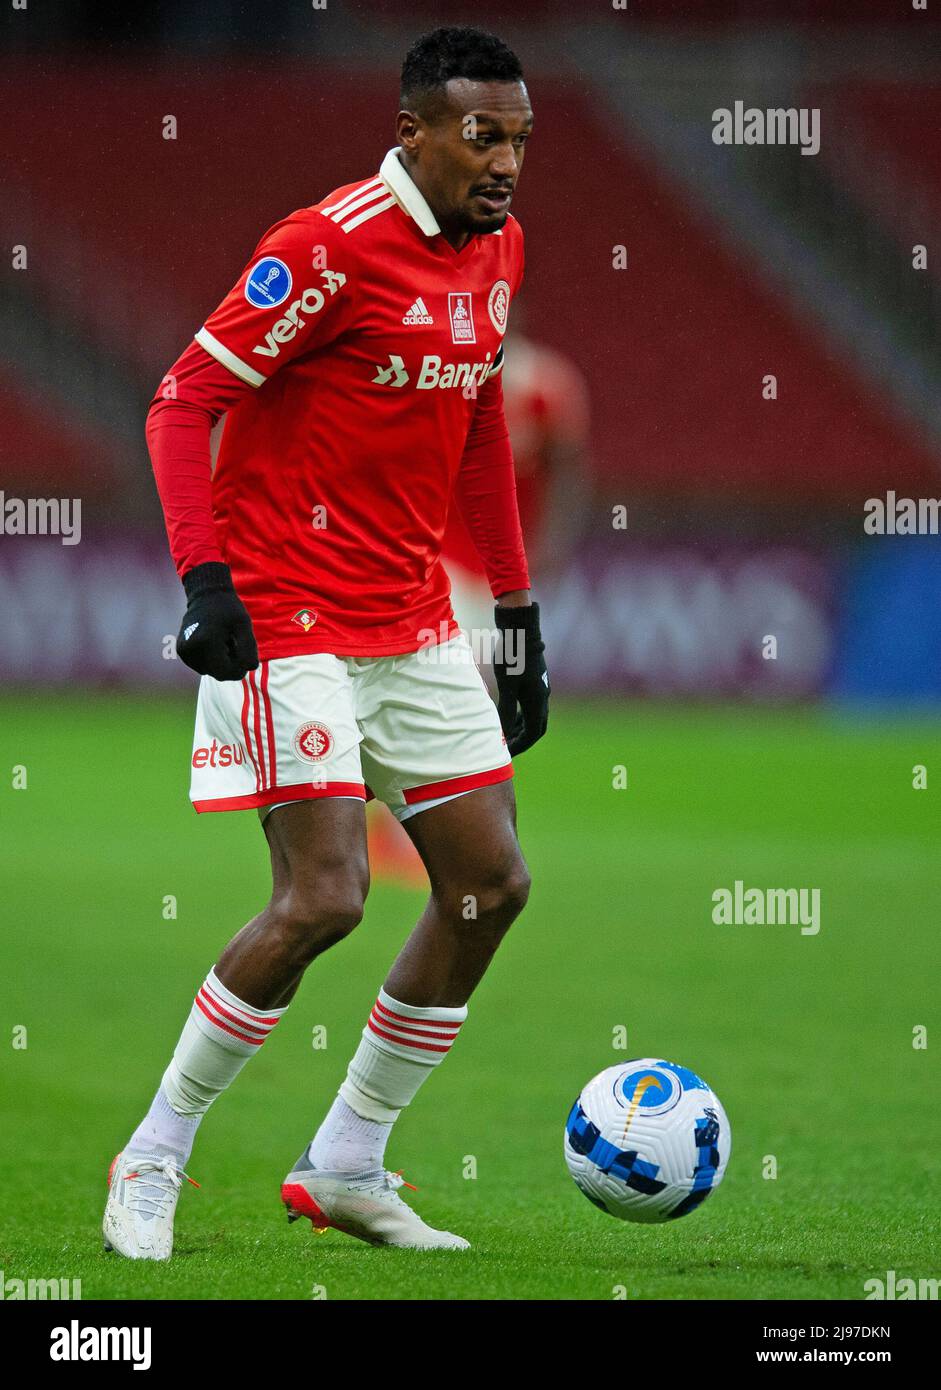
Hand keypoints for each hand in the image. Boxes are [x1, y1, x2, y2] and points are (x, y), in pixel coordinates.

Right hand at [177, 562, 258, 680]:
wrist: (206, 594)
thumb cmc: (228, 608)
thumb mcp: (244, 624)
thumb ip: (249, 647)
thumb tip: (250, 668)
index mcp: (205, 642)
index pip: (225, 672)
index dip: (239, 668)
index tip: (244, 652)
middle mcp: (190, 649)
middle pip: (218, 674)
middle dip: (231, 664)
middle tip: (234, 643)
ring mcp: (184, 652)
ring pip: (210, 671)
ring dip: (221, 662)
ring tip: (223, 641)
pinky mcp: (182, 652)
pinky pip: (203, 666)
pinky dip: (212, 659)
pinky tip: (214, 643)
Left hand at [493, 601, 549, 755]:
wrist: (522, 631)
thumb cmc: (512, 657)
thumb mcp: (506, 685)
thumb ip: (505, 709)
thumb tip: (501, 732)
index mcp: (537, 702)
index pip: (532, 734)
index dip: (519, 746)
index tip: (506, 754)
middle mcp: (542, 698)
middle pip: (536, 728)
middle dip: (521, 740)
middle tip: (506, 748)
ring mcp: (540, 689)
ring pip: (533, 716)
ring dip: (520, 728)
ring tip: (504, 734)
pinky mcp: (535, 681)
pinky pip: (529, 705)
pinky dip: (520, 714)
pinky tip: (507, 714)